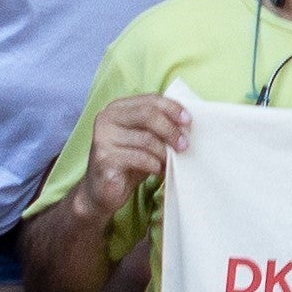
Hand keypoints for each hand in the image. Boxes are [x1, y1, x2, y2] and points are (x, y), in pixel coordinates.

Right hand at [79, 91, 192, 216]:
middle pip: (148, 115)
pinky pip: (139, 158)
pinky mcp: (104, 159)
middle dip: (171, 130)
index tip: (188, 121)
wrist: (103, 191)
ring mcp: (103, 138)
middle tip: (184, 145)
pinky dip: (154, 165)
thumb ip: (158, 127)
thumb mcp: (144, 140)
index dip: (172, 108)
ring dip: (164, 153)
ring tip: (169, 162)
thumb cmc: (128, 163)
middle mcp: (107, 119)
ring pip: (146, 139)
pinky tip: (157, 171)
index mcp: (117, 108)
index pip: (150, 100)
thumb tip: (187, 123)